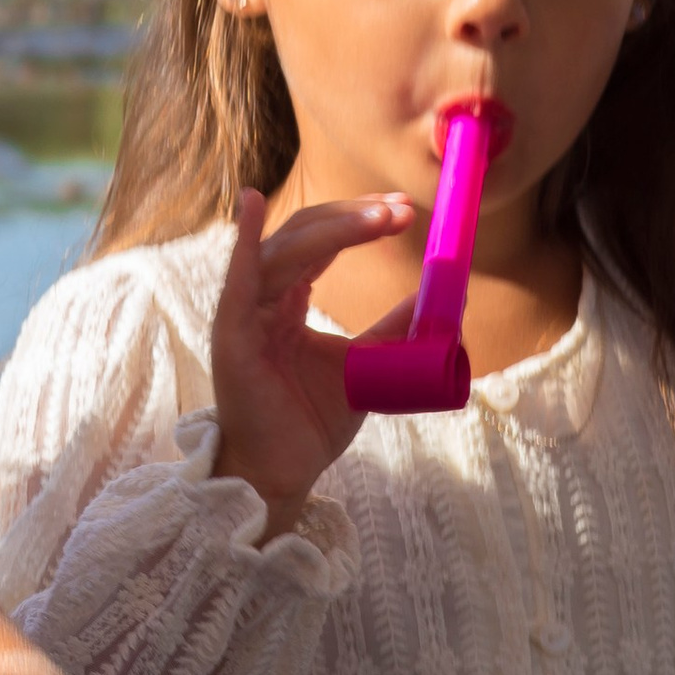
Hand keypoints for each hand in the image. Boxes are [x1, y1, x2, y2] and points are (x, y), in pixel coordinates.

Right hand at [212, 187, 418, 534]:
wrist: (283, 471)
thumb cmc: (310, 423)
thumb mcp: (365, 365)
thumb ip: (392, 329)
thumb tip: (442, 299)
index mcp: (286, 302)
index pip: (320, 243)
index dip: (359, 222)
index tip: (403, 210)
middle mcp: (261, 299)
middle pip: (304, 234)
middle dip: (354, 216)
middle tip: (402, 209)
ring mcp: (244, 313)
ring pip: (285, 249)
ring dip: (335, 226)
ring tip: (382, 218)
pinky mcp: (232, 335)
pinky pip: (239, 279)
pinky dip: (243, 239)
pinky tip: (251, 203)